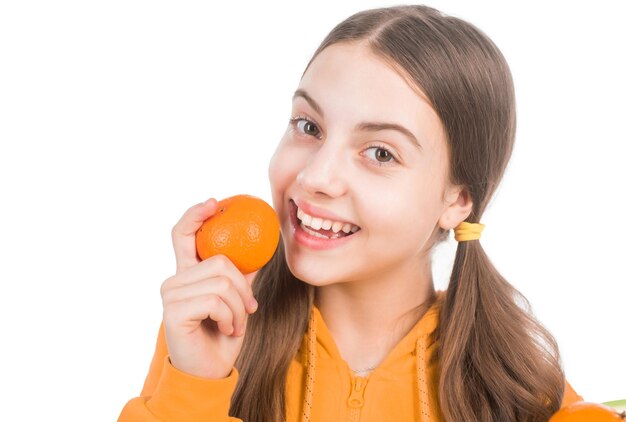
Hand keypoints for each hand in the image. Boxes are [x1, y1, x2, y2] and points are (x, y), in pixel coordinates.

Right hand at [160, 199, 258, 378]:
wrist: (210, 372)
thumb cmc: (221, 337)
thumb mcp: (236, 302)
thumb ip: (241, 277)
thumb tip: (261, 250)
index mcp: (187, 274)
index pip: (183, 235)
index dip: (195, 215)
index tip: (214, 203)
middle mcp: (174, 280)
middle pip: (220, 261)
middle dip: (243, 289)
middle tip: (247, 310)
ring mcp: (170, 295)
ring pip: (222, 282)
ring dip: (240, 307)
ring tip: (235, 323)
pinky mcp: (173, 311)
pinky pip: (216, 300)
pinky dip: (231, 317)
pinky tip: (226, 330)